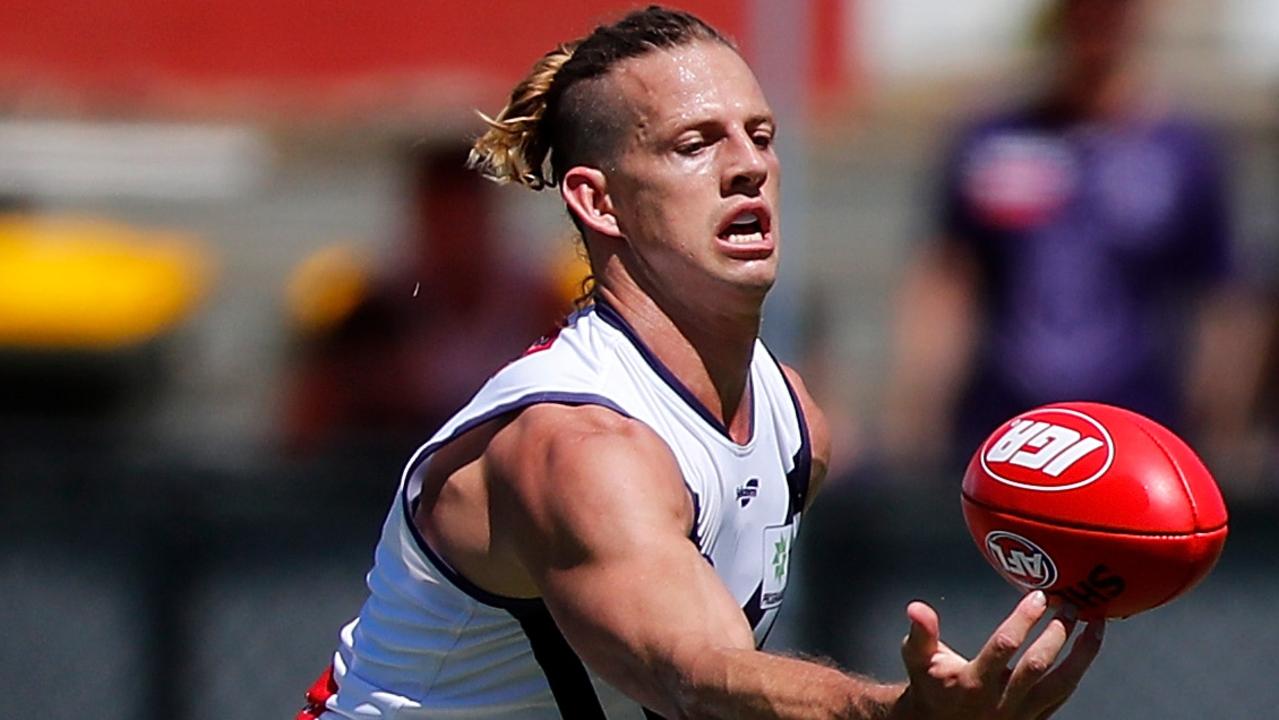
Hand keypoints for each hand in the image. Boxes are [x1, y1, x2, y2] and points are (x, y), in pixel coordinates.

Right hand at [895, 591, 1104, 719]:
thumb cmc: (930, 686)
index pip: (1004, 646)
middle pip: (1038, 665)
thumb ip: (921, 632)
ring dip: (1082, 654)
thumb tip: (917, 608)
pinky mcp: (1033, 719)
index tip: (1039, 596)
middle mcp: (1000, 701)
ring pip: (1060, 684)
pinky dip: (1078, 672)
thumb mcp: (917, 658)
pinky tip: (1086, 650)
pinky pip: (1062, 696)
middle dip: (1059, 633)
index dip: (1024, 619)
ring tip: (1095, 626)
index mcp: (973, 682)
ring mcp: (1021, 714)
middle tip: (1071, 605)